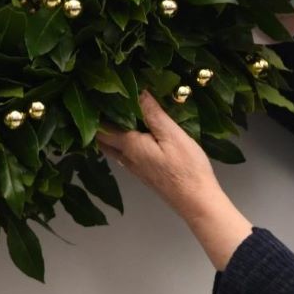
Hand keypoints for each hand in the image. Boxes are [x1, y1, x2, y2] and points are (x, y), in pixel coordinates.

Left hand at [96, 93, 253, 270]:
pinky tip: (133, 135)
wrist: (196, 201)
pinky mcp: (144, 175)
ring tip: (116, 115)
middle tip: (105, 102)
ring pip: (112, 149)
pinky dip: (121, 143)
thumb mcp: (172, 135)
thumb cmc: (186, 168)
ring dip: (109, 134)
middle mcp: (126, 158)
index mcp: (129, 145)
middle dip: (100, 122)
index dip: (97, 111)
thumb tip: (138, 91)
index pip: (103, 127)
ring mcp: (134, 169)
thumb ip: (153, 114)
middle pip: (103, 140)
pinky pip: (123, 155)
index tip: (97, 95)